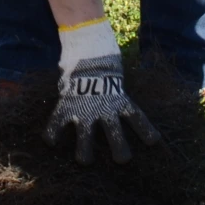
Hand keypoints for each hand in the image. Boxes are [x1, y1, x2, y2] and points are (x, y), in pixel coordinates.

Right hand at [43, 52, 161, 164]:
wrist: (86, 43)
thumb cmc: (102, 56)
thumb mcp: (114, 74)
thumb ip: (114, 89)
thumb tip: (117, 96)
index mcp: (119, 99)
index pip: (137, 118)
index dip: (146, 131)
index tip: (153, 142)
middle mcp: (104, 108)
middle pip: (115, 134)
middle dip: (120, 150)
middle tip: (122, 160)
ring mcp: (84, 109)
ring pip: (86, 137)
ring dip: (85, 152)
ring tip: (84, 161)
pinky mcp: (67, 106)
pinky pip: (57, 124)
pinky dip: (52, 134)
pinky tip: (50, 142)